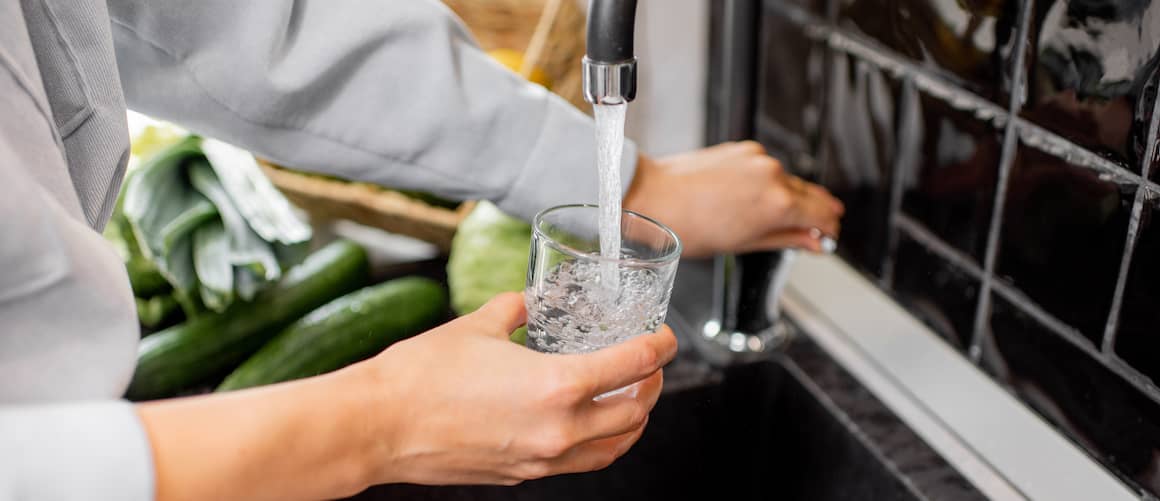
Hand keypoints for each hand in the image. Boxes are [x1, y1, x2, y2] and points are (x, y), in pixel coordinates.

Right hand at [361, 293, 677, 485]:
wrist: (378, 427)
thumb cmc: (421, 375)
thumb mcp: (476, 325)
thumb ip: (512, 310)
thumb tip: (525, 302)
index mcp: (556, 386)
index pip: (632, 365)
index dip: (658, 347)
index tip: (664, 336)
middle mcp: (559, 429)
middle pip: (634, 411)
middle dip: (652, 384)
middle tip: (651, 364)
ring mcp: (542, 459)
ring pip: (614, 447)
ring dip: (633, 421)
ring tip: (633, 399)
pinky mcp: (523, 475)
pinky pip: (580, 463)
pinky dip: (600, 444)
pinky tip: (591, 427)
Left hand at [623, 141, 844, 256]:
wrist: (654, 197)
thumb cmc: (689, 226)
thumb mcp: (743, 244)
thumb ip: (786, 239)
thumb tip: (812, 242)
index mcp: (778, 203)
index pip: (823, 214)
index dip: (829, 228)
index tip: (828, 236)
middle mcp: (773, 175)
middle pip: (810, 195)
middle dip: (815, 212)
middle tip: (814, 229)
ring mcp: (758, 158)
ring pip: (788, 180)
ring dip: (790, 197)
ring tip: (777, 217)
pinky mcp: (743, 149)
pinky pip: (766, 168)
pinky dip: (768, 182)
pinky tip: (755, 198)